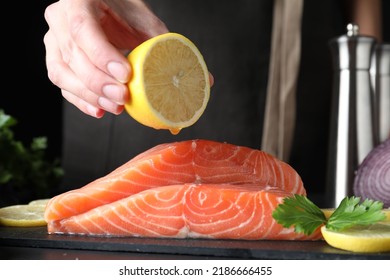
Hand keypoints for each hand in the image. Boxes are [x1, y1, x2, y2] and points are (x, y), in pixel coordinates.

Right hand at [44, 0, 168, 117]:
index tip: (125, 75)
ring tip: (116, 106)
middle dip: (99, 82)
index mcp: (78, 0)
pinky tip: (100, 109)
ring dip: (90, 96)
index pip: (83, 29)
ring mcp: (55, 41)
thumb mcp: (142, 17)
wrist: (107, 9)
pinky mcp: (56, 60)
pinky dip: (82, 101)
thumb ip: (155, 39)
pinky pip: (64, 85)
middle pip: (73, 56)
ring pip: (62, 74)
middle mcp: (60, 19)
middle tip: (123, 97)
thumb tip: (171, 71)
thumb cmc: (123, 10)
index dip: (102, 56)